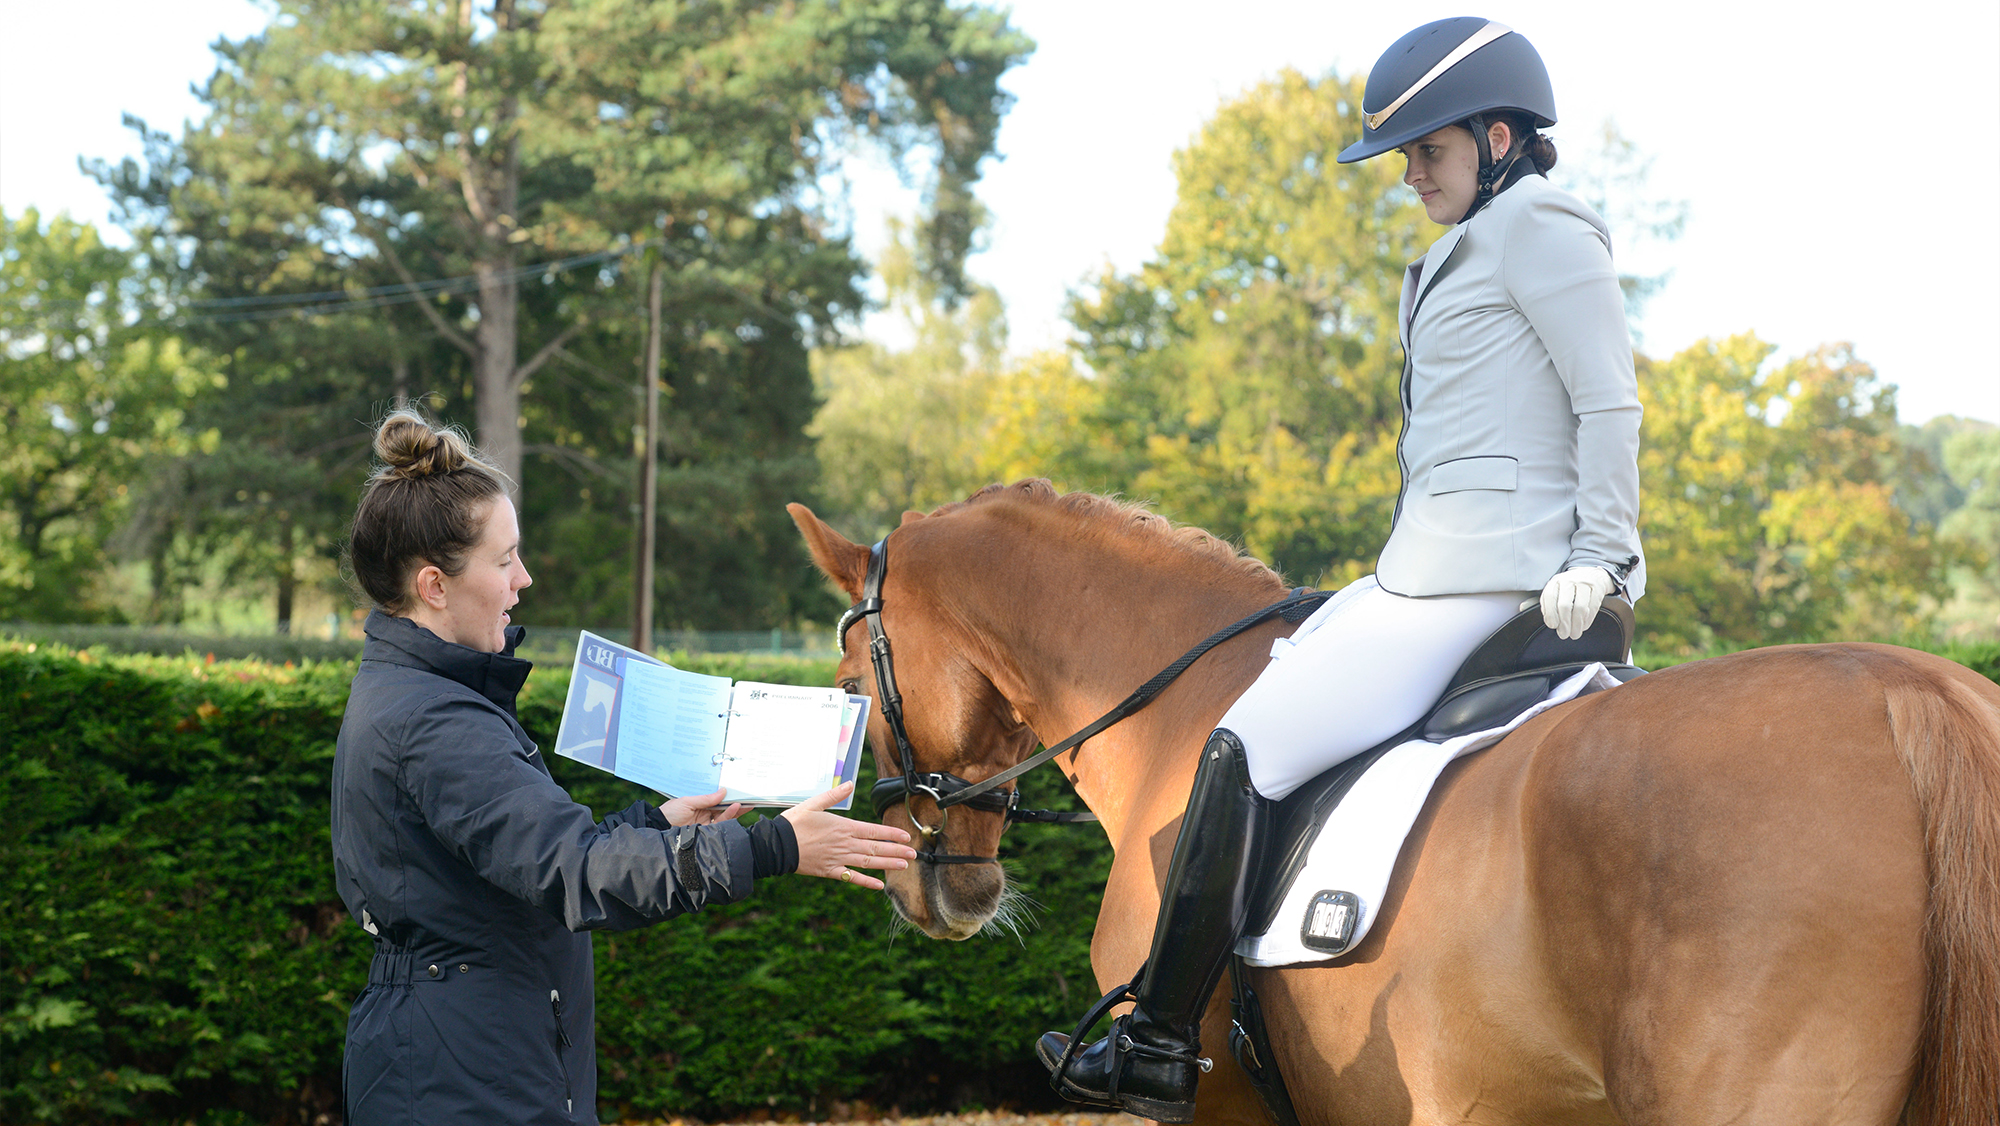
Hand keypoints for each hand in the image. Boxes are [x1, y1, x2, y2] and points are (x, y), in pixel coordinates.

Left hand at [659, 788, 746, 826]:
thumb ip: (706, 798)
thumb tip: (723, 791)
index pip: (717, 800)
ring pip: (724, 817)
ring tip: (741, 804)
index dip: (728, 797)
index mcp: (700, 805)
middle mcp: (705, 814)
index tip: (739, 792)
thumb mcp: (687, 801)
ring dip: (734, 810)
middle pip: (723, 809)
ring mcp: (706, 824)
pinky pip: (720, 825)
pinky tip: (733, 810)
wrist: (658, 828)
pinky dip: (728, 817)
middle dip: (736, 804)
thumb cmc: (669, 812)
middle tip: (748, 799)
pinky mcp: (706, 833)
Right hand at [781, 781, 917, 890]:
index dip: (892, 834)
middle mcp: (845, 844)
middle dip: (897, 850)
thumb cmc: (794, 823)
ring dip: (888, 864)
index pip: (874, 830)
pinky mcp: (829, 871)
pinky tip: (879, 886)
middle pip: (876, 848)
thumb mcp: (813, 804)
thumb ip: (834, 795)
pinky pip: (851, 877)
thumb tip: (849, 784)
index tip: (906, 837)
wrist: (777, 845)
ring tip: (904, 865)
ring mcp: (838, 859)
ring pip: (868, 862)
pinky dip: (866, 882)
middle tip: (914, 854)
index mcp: (843, 827)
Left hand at [1539, 565, 1614, 640]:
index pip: (1550, 597)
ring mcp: (1584, 583)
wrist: (1592, 575)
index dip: (1550, 614)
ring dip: (1576, 625)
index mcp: (1556, 581)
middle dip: (1564, 623)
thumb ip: (1548, 602)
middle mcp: (1569, 580)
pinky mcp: (1597, 589)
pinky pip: (1592, 608)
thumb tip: (1543, 617)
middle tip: (1564, 634)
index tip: (1553, 625)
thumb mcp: (1557, 590)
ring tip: (1574, 634)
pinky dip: (1587, 620)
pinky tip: (1583, 626)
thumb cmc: (1571, 587)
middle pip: (1565, 605)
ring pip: (1580, 608)